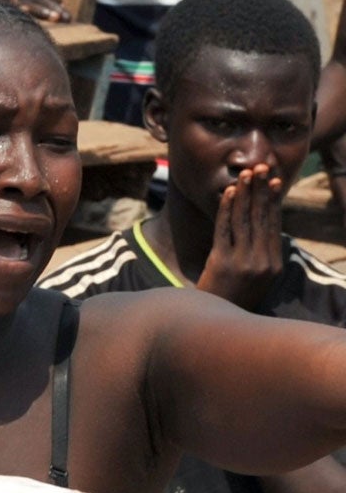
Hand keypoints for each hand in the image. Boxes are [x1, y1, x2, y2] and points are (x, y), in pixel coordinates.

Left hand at [196, 163, 285, 310]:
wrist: (217, 325)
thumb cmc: (235, 300)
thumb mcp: (258, 281)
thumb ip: (262, 257)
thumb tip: (265, 232)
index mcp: (274, 264)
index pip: (274, 225)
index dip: (273, 201)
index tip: (274, 181)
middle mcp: (262, 261)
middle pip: (261, 218)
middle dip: (260, 191)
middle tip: (260, 167)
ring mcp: (242, 261)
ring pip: (244, 221)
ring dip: (244, 194)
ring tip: (245, 174)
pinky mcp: (221, 262)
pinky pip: (224, 230)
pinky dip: (226, 209)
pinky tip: (228, 194)